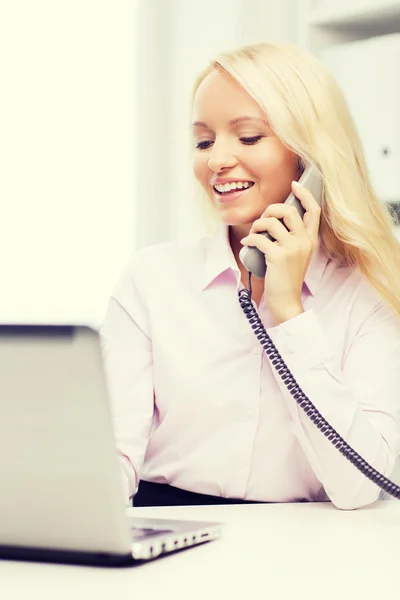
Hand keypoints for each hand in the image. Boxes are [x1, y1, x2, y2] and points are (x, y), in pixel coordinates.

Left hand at [240, 180, 320, 324]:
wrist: (286, 301)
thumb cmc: (287, 278)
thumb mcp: (297, 255)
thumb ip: (292, 237)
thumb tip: (275, 218)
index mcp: (311, 240)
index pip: (314, 210)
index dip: (304, 194)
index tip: (295, 184)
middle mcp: (304, 241)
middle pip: (288, 210)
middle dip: (270, 210)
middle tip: (262, 221)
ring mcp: (292, 248)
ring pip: (271, 222)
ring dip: (257, 225)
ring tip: (254, 234)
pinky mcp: (278, 256)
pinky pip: (259, 238)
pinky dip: (250, 238)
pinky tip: (247, 243)